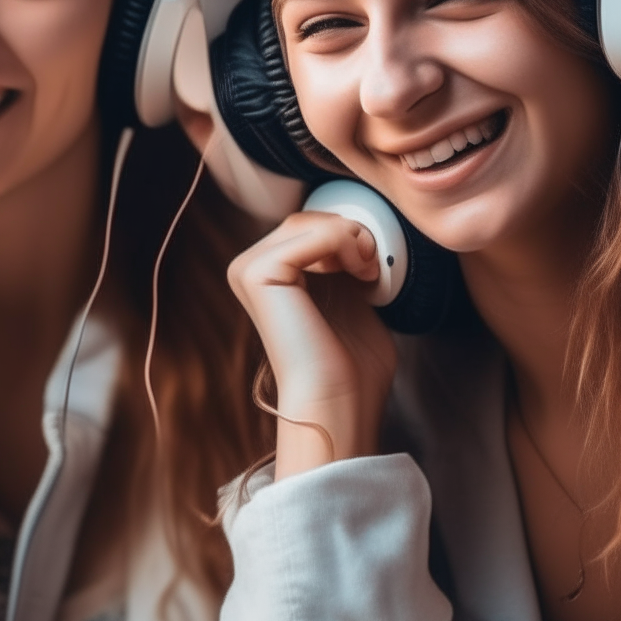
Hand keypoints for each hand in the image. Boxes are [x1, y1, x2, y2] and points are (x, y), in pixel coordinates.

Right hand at [228, 211, 396, 479]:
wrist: (340, 402)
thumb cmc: (350, 363)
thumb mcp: (349, 295)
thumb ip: (344, 262)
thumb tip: (361, 230)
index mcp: (265, 274)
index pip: (307, 225)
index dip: (346, 235)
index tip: (372, 266)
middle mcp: (247, 268)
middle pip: (305, 218)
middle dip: (349, 233)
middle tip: (373, 266)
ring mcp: (247, 269)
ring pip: (307, 221)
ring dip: (350, 238)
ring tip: (368, 271)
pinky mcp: (257, 274)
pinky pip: (311, 233)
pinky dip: (345, 244)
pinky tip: (359, 273)